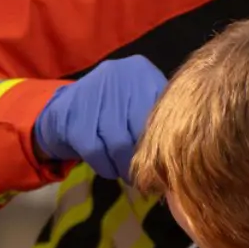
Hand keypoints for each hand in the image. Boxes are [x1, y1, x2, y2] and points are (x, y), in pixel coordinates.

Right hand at [32, 56, 167, 180]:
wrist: (64, 109)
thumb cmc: (113, 109)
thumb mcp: (139, 101)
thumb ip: (160, 117)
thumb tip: (184, 150)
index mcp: (141, 71)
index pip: (161, 110)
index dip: (164, 141)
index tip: (167, 162)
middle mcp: (118, 75)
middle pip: (141, 128)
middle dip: (145, 158)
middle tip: (149, 176)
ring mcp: (93, 92)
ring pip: (118, 143)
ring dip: (124, 167)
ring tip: (128, 174)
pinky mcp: (72, 115)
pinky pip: (95, 150)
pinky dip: (105, 166)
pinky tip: (109, 169)